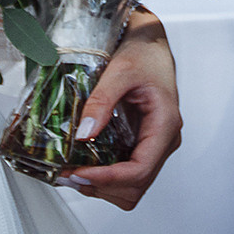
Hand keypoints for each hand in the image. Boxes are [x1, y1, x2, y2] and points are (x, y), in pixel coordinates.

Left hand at [61, 7, 180, 209]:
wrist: (150, 45)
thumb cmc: (143, 54)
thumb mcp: (120, 71)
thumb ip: (102, 100)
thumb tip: (84, 133)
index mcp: (164, 125)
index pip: (140, 170)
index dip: (108, 178)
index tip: (79, 172)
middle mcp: (163, 141)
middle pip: (136, 186)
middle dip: (101, 186)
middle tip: (69, 174)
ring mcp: (153, 146)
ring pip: (132, 188)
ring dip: (102, 188)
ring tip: (73, 174)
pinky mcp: (142, 145)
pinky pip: (127, 175)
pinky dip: (105, 180)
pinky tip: (85, 168)